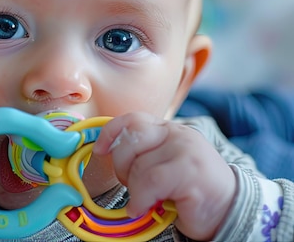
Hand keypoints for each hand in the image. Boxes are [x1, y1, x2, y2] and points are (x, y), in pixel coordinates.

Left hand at [93, 112, 235, 240]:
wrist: (229, 210)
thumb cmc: (189, 189)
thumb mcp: (163, 162)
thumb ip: (143, 152)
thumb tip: (106, 151)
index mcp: (168, 129)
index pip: (132, 119)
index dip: (110, 133)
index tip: (100, 151)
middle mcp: (177, 134)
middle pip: (129, 141)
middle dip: (121, 167)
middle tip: (132, 186)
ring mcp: (186, 151)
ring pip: (138, 167)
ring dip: (135, 190)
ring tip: (147, 199)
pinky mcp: (191, 172)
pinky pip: (150, 183)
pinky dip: (141, 200)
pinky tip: (146, 207)